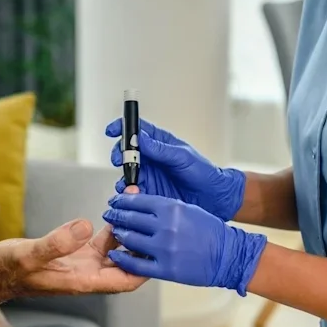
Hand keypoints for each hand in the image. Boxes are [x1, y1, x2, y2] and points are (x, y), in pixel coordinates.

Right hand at [0, 219, 146, 303]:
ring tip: (136, 204)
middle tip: (150, 213)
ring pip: (117, 250)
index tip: (157, 243)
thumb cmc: (6, 270)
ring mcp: (83, 264)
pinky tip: (116, 208)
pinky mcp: (76, 253)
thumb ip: (56, 243)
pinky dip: (112, 226)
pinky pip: (103, 241)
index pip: (126, 280)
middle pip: (128, 264)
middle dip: (142, 241)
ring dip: (129, 230)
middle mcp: (88, 275)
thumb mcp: (29, 255)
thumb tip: (84, 226)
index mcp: (82, 281)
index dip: (146, 265)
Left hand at [102, 194, 266, 295]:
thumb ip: (164, 206)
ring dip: (119, 235)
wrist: (227, 255)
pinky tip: (116, 255)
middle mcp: (165, 226)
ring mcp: (164, 249)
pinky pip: (136, 264)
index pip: (137, 201)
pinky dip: (122, 259)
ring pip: (130, 240)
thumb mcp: (187, 208)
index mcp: (171, 208)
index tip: (115, 201)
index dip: (122, 201)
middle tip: (109, 215)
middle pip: (130, 219)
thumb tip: (140, 203)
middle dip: (116, 216)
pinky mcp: (165, 269)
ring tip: (115, 233)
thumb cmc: (210, 230)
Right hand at [106, 118, 245, 220]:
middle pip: (126, 152)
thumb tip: (140, 138)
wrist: (214, 198)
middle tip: (120, 160)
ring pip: (127, 172)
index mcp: (160, 143)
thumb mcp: (183, 157)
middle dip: (119, 154)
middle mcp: (152, 158)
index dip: (122, 127)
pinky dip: (129, 193)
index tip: (112, 130)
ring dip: (123, 176)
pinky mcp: (149, 192)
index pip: (137, 129)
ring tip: (129, 182)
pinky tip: (133, 194)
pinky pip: (133, 191)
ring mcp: (150, 175)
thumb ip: (160, 149)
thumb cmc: (204, 173)